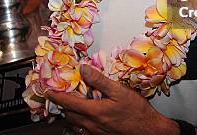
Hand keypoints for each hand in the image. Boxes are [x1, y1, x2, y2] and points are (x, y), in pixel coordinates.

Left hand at [45, 65, 177, 134]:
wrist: (150, 131)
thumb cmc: (138, 112)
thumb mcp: (120, 91)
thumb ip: (100, 80)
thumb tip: (84, 69)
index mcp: (95, 111)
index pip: (68, 102)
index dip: (56, 95)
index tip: (47, 90)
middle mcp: (92, 125)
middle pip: (69, 115)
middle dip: (63, 105)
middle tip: (60, 94)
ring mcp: (96, 133)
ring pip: (75, 125)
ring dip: (70, 115)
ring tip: (72, 105)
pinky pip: (83, 132)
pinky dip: (79, 124)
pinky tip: (86, 117)